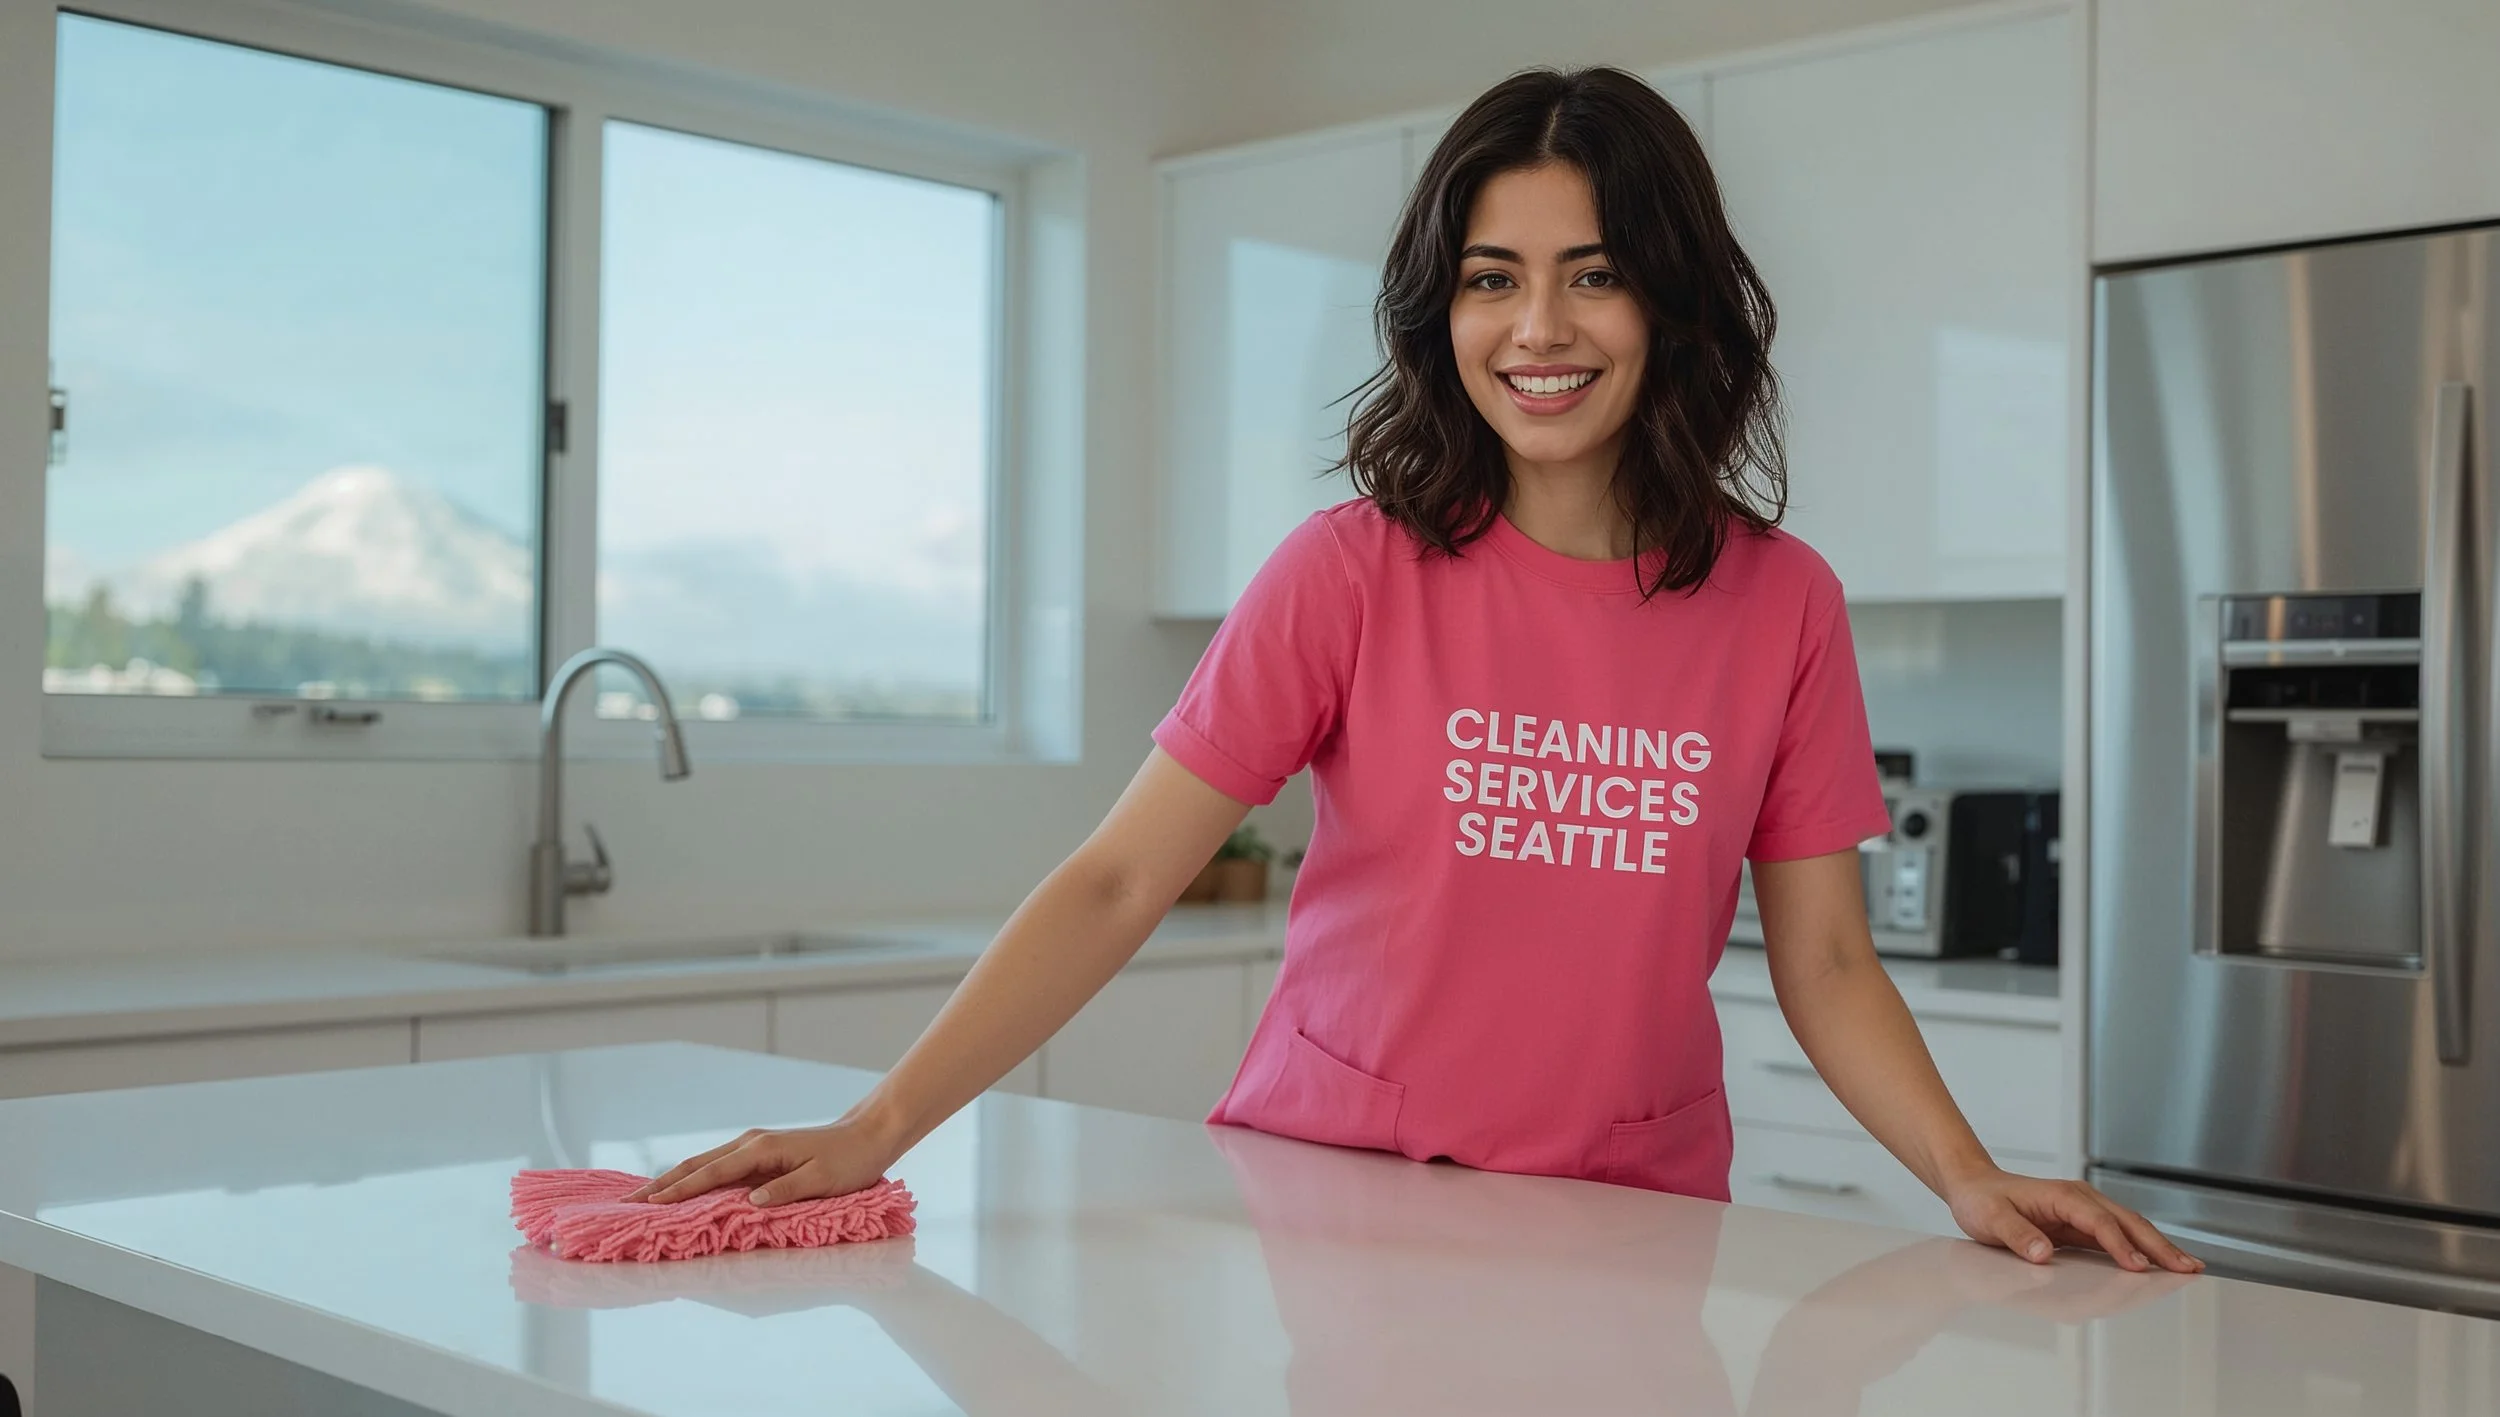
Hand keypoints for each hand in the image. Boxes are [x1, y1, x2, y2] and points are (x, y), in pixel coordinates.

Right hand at [622, 1118, 898, 1207]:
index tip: (648, 1204)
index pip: (710, 1174)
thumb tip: (749, 1203)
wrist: (867, 1135)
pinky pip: (717, 1168)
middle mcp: (749, 1145)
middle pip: (695, 1166)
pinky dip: (693, 1178)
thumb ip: (785, 1191)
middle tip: (629, 1204)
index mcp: (760, 1150)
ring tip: (643, 1197)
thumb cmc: (848, 1161)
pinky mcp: (758, 1155)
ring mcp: (752, 1148)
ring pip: (702, 1165)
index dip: (678, 1192)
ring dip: (672, 1181)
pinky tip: (681, 1187)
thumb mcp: (822, 1179)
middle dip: (661, 1186)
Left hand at [1942, 1167, 2203, 1274]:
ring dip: (2158, 1247)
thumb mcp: (1990, 1219)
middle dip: (2158, 1245)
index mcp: (2063, 1196)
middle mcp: (2080, 1200)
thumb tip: (2042, 1253)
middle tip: (2187, 1267)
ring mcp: (2084, 1211)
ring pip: (2130, 1228)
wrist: (1974, 1186)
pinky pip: (2118, 1236)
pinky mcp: (2082, 1224)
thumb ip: (2017, 1235)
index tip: (2137, 1266)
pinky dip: (2141, 1249)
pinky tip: (2157, 1264)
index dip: (2120, 1244)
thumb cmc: (1982, 1201)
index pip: (2099, 1222)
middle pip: (2127, 1222)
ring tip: (2187, 1267)